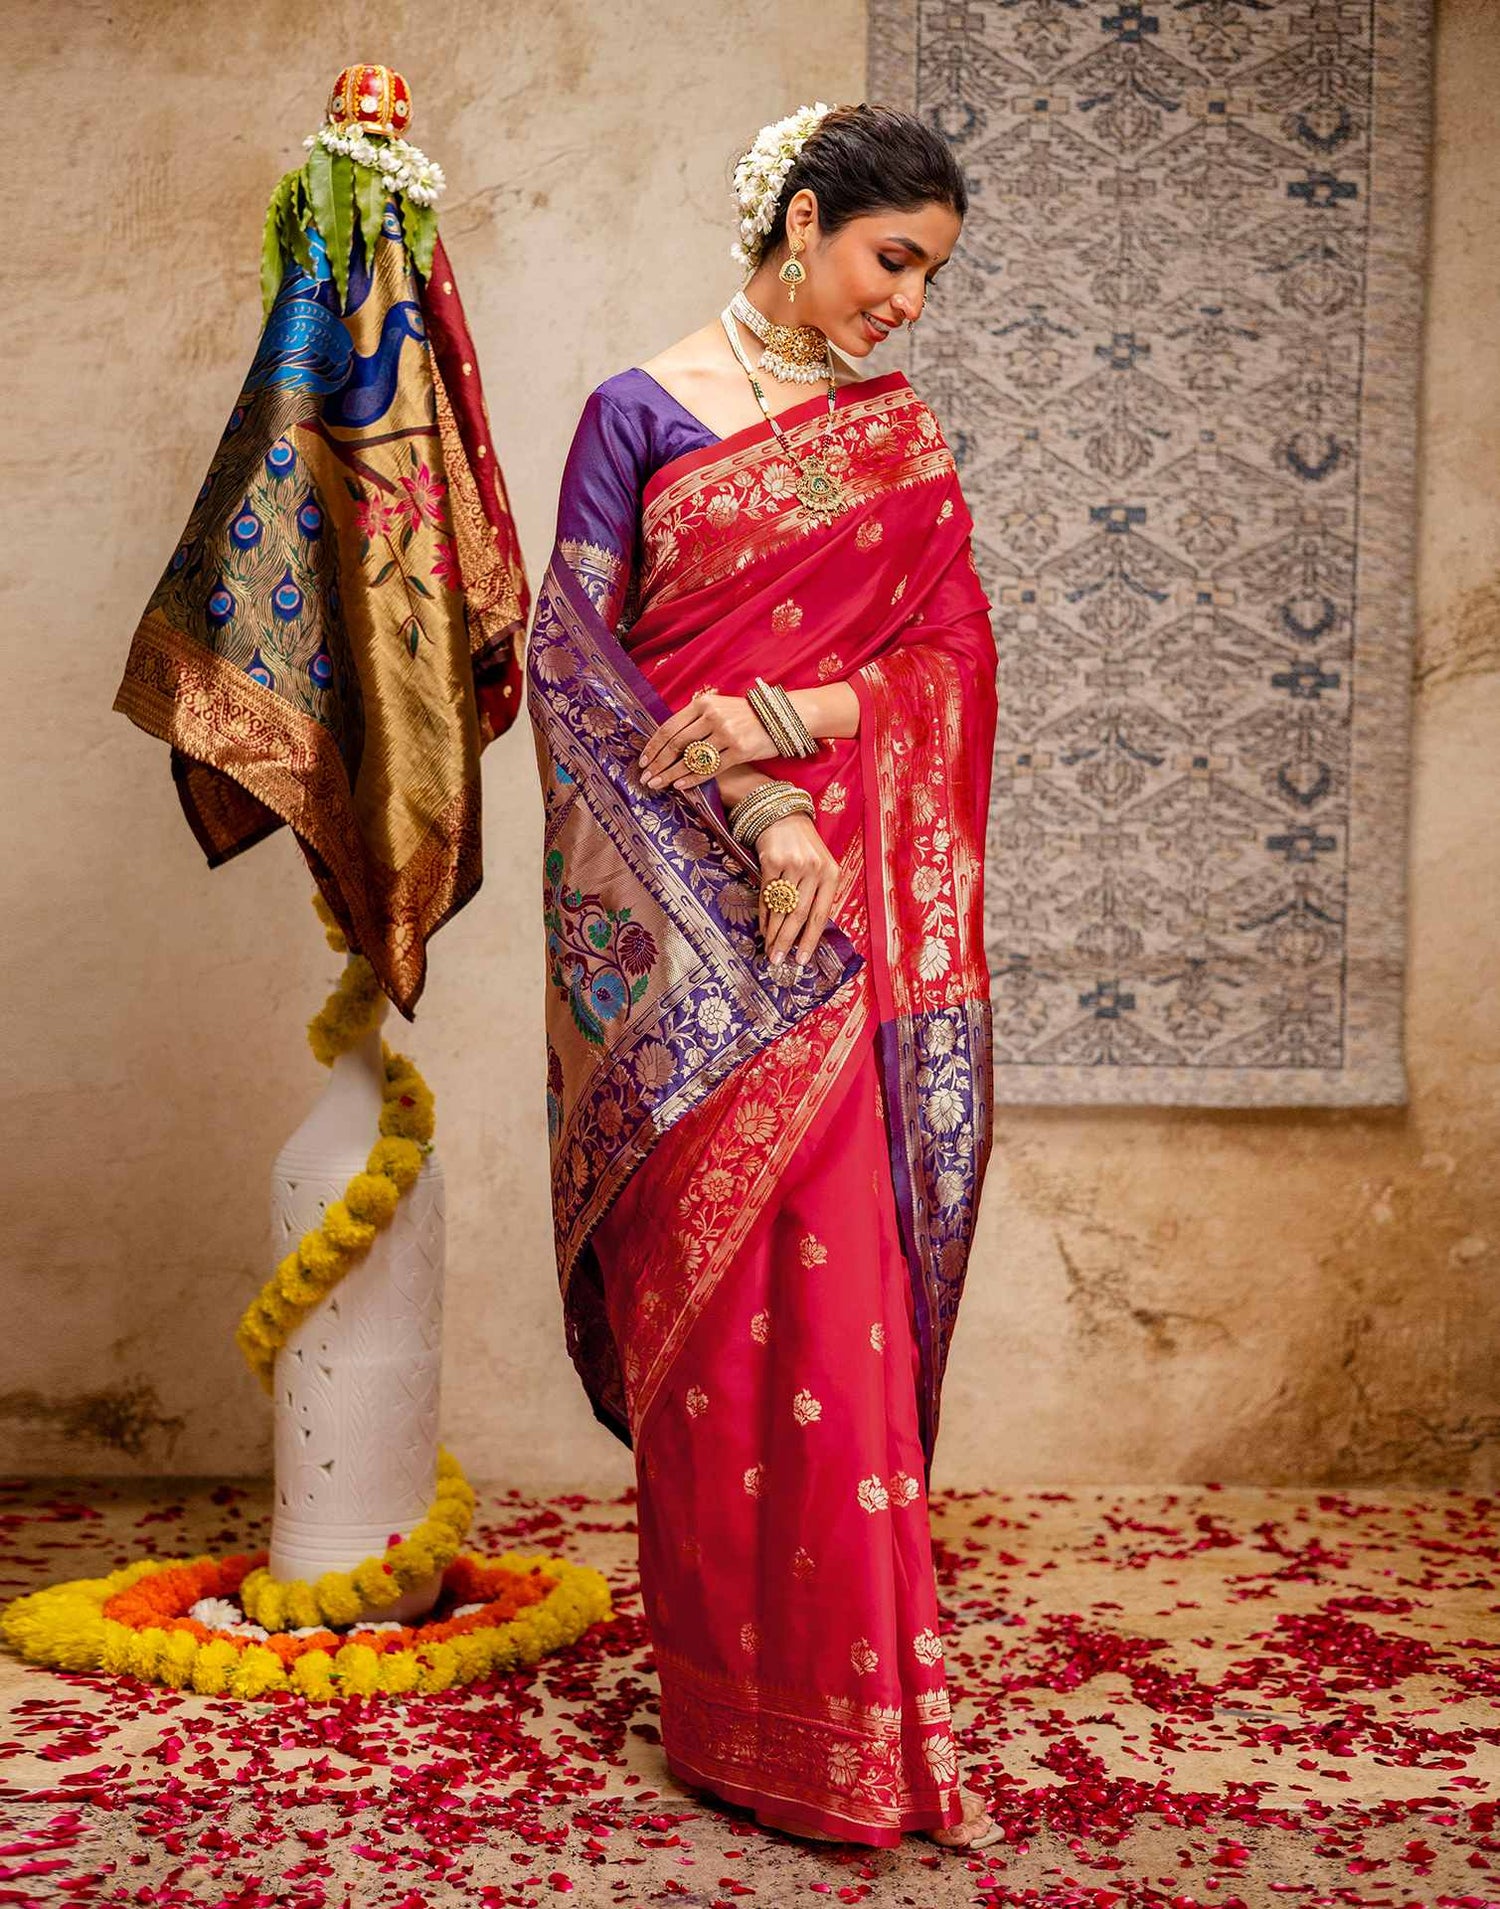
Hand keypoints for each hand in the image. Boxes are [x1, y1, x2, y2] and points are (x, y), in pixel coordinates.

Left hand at [637, 692, 776, 791]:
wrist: (781, 719)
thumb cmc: (745, 717)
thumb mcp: (719, 708)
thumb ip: (695, 720)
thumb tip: (666, 742)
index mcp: (704, 703)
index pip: (670, 726)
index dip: (654, 746)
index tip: (643, 761)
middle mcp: (713, 716)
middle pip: (676, 743)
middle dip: (658, 762)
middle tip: (646, 777)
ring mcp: (727, 733)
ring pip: (691, 758)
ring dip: (670, 774)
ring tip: (657, 784)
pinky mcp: (740, 750)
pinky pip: (710, 769)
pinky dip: (692, 778)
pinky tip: (680, 786)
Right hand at [756, 812, 840, 965]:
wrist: (782, 815)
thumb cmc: (803, 847)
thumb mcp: (820, 867)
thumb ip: (817, 894)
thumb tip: (805, 934)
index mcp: (832, 874)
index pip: (821, 914)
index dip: (810, 940)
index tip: (801, 960)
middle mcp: (814, 869)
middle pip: (800, 915)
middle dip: (788, 941)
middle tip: (778, 961)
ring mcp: (793, 864)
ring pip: (782, 908)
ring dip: (774, 932)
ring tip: (769, 949)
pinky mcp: (771, 860)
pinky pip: (767, 895)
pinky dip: (764, 915)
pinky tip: (763, 927)